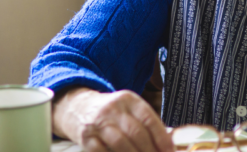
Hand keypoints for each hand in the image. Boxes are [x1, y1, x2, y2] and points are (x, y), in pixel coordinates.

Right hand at [52, 86, 173, 151]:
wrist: (77, 107)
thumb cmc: (111, 113)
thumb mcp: (129, 110)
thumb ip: (146, 124)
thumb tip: (168, 144)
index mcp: (129, 100)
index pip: (149, 119)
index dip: (161, 137)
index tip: (169, 151)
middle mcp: (113, 108)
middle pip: (136, 132)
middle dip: (149, 150)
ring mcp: (98, 122)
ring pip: (121, 143)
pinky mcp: (86, 137)